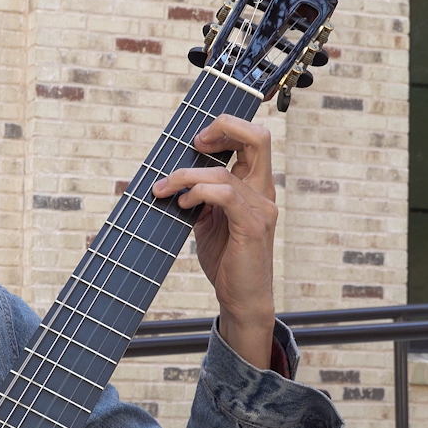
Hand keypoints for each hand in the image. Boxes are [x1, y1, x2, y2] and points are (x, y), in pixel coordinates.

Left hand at [150, 113, 276, 368]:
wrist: (241, 299)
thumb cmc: (225, 261)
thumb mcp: (207, 222)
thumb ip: (199, 198)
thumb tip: (169, 179)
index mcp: (255, 186)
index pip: (253, 139)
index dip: (227, 128)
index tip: (197, 141)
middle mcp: (264, 191)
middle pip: (259, 137)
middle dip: (221, 129)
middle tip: (193, 143)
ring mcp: (261, 208)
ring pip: (223, 172)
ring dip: (185, 177)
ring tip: (163, 190)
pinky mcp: (252, 226)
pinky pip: (225, 195)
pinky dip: (198, 193)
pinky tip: (183, 206)